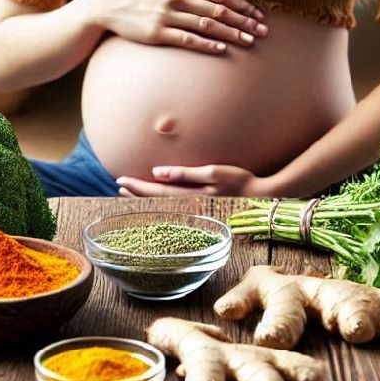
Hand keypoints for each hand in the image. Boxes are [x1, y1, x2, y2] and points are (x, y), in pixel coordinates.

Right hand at [81, 0, 267, 54]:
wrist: (108, 3)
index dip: (243, 4)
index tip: (259, 14)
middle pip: (218, 9)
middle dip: (244, 21)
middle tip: (264, 31)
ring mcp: (166, 14)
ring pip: (207, 25)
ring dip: (232, 34)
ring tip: (250, 42)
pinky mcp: (157, 33)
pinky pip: (188, 39)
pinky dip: (207, 44)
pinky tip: (222, 49)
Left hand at [116, 164, 278, 197]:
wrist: (261, 198)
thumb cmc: (239, 181)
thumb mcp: (212, 172)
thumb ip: (184, 173)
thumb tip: (157, 172)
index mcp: (189, 196)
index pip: (155, 193)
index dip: (136, 187)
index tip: (120, 181)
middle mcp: (189, 205)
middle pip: (156, 201)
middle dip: (136, 193)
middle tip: (119, 186)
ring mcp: (195, 208)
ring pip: (163, 205)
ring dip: (145, 198)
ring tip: (129, 192)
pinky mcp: (201, 208)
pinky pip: (173, 206)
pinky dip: (159, 202)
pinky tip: (154, 199)